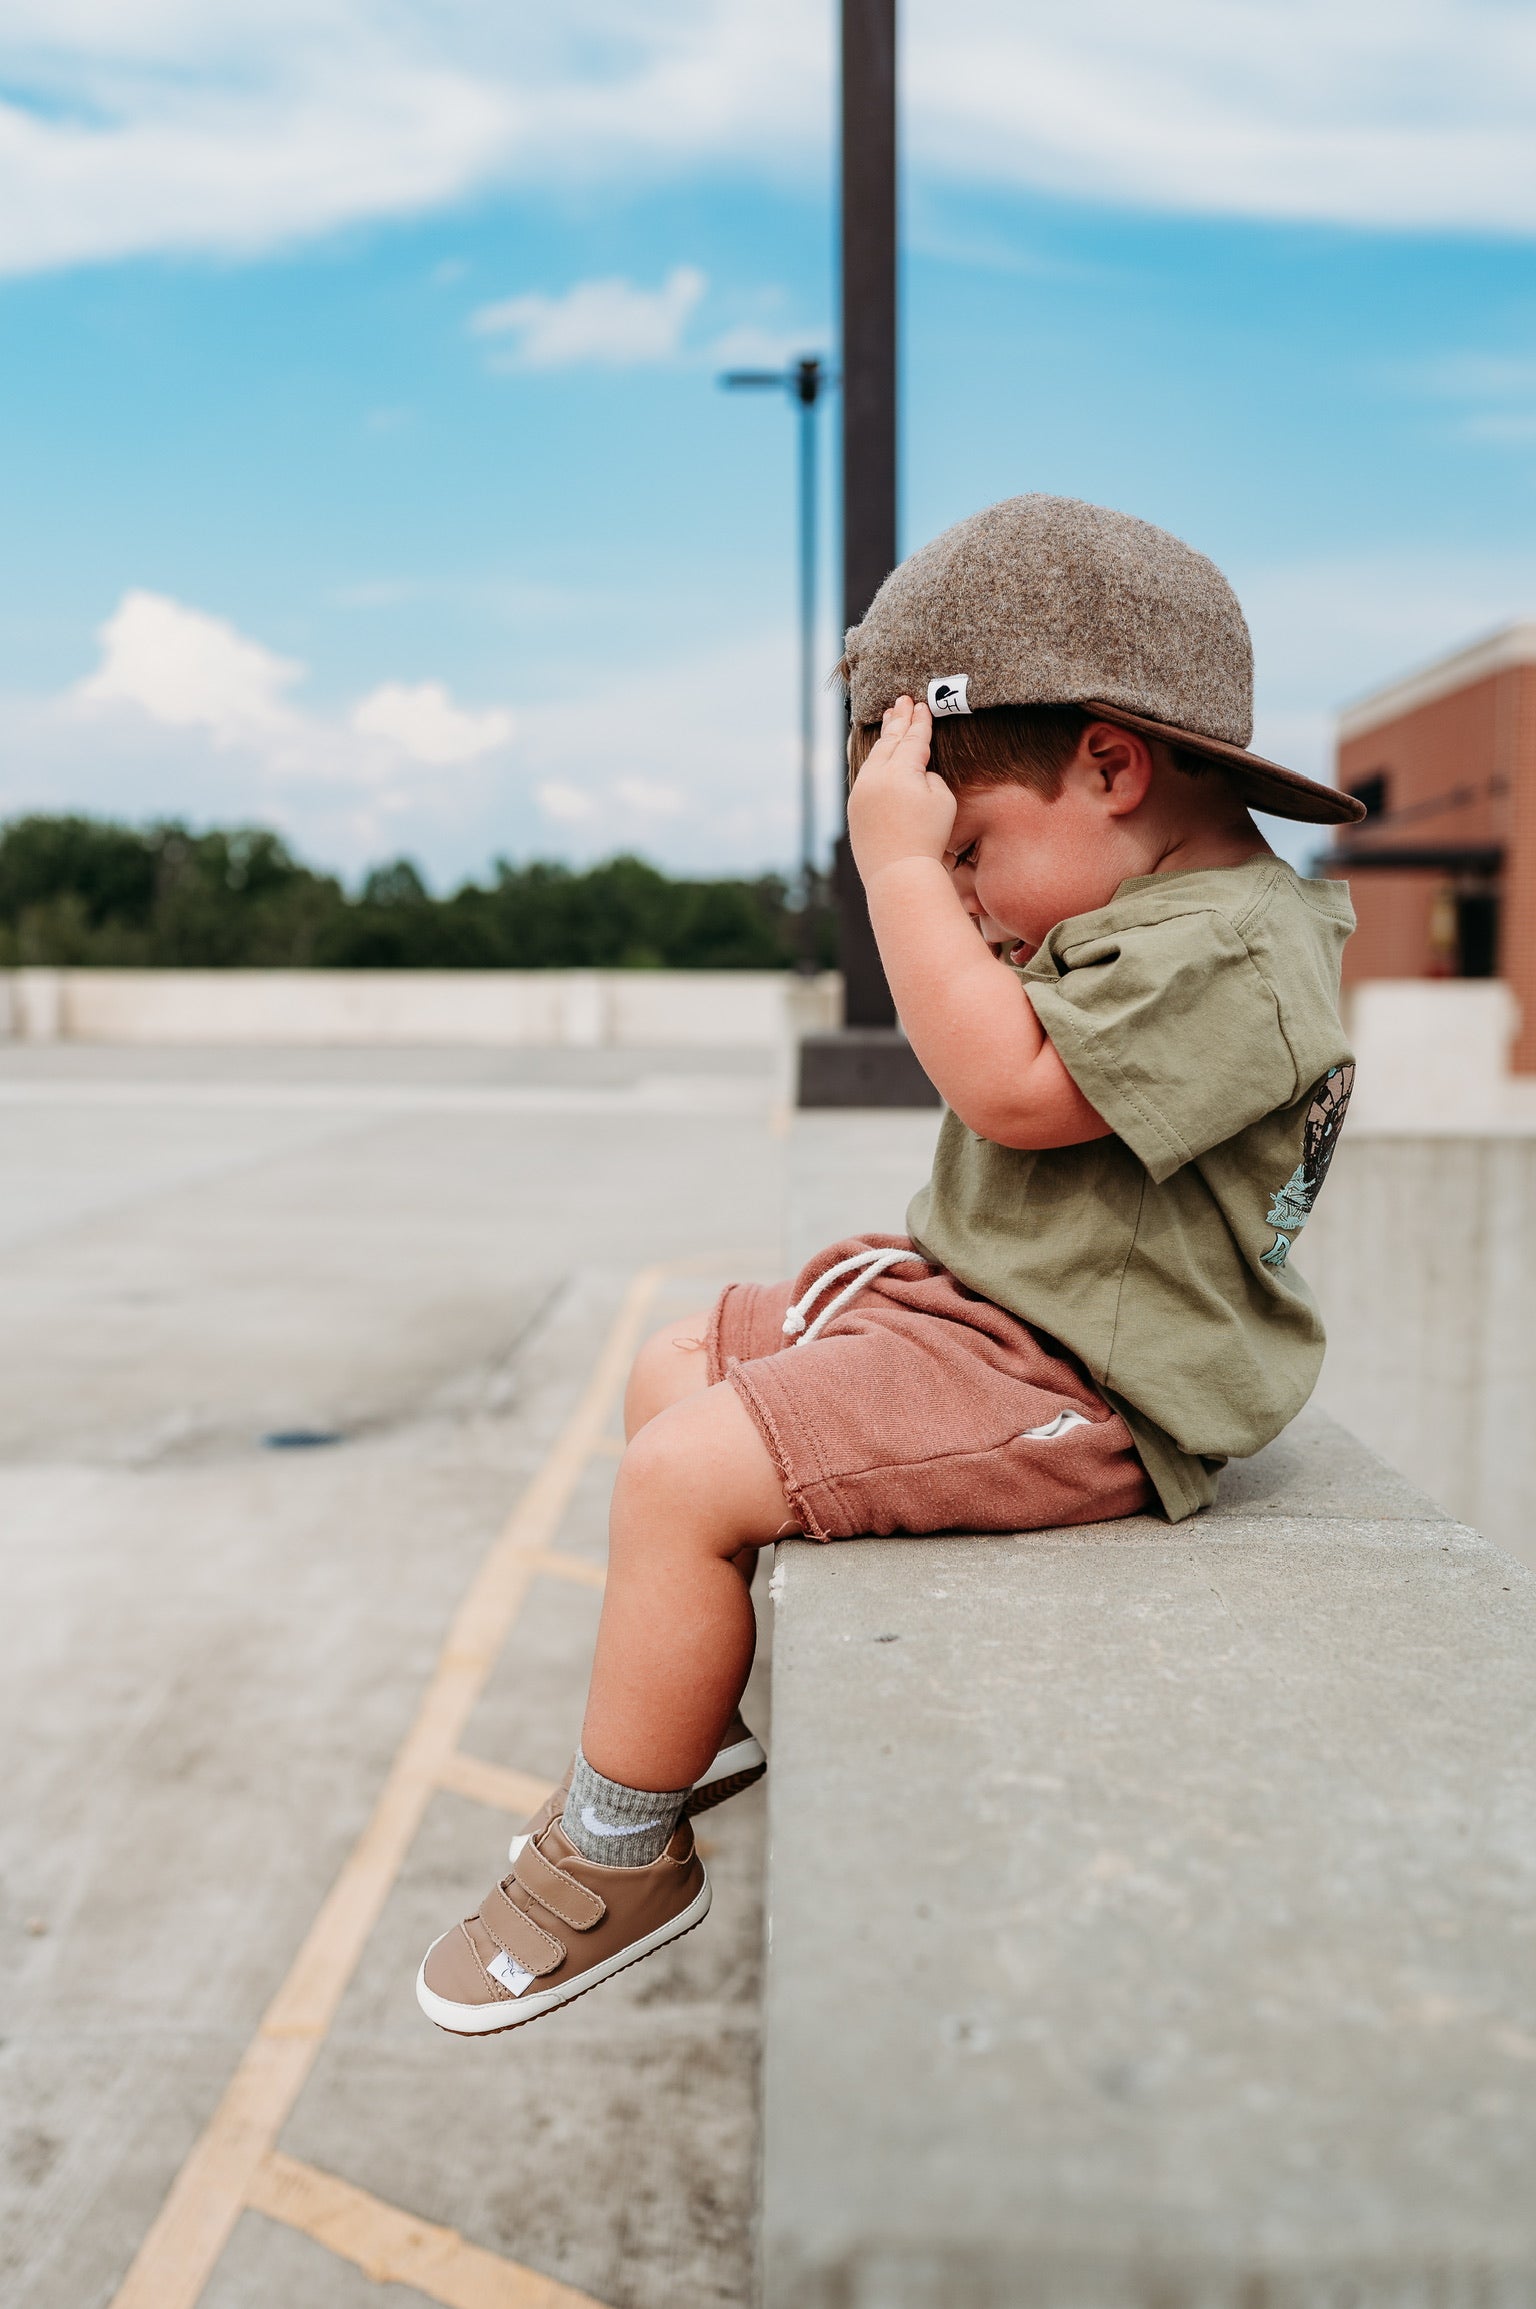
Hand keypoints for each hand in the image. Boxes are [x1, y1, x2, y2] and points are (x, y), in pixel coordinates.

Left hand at [846, 696, 955, 883]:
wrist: (898, 873)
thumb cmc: (928, 838)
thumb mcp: (942, 800)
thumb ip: (929, 776)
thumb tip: (916, 773)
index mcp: (900, 771)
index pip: (913, 739)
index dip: (919, 722)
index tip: (921, 705)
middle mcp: (875, 776)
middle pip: (889, 741)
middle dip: (898, 720)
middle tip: (901, 701)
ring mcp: (861, 792)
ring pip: (874, 756)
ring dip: (883, 736)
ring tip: (888, 719)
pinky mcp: (854, 808)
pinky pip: (865, 775)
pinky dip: (873, 759)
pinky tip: (878, 754)